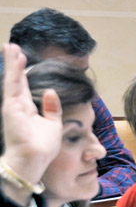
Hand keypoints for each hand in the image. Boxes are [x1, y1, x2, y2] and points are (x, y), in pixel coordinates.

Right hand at [1, 44, 62, 194]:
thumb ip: (52, 108)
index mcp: (28, 109)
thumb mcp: (53, 125)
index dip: (23, 72)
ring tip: (11, 46)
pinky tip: (14, 58)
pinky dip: (14, 71)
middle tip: (12, 46)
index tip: (22, 58)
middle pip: (16, 80)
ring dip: (12, 62)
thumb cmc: (42, 147)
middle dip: (14, 63)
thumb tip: (52, 91)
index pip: (24, 86)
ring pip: (13, 79)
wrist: (33, 160)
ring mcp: (13, 105)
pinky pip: (14, 85)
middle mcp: (18, 105)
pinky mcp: (11, 107)